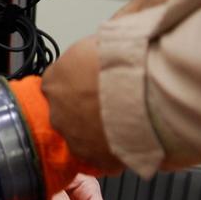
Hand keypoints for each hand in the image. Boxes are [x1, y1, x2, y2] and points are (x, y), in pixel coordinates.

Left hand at [41, 38, 123, 170]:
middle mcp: (58, 111)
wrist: (146, 90)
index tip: (90, 83)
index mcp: (54, 80)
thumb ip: (92, 49)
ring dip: (98, 131)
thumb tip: (102, 40)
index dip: (76, 82)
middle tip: (110, 102)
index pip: (56, 83)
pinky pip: (103, 157)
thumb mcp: (102, 40)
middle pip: (66, 111)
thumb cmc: (126, 61)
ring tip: (125, 121)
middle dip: (84, 108)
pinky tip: (131, 139)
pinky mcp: (97, 159)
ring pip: (83, 136)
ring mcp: (76, 138)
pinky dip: (114, 151)